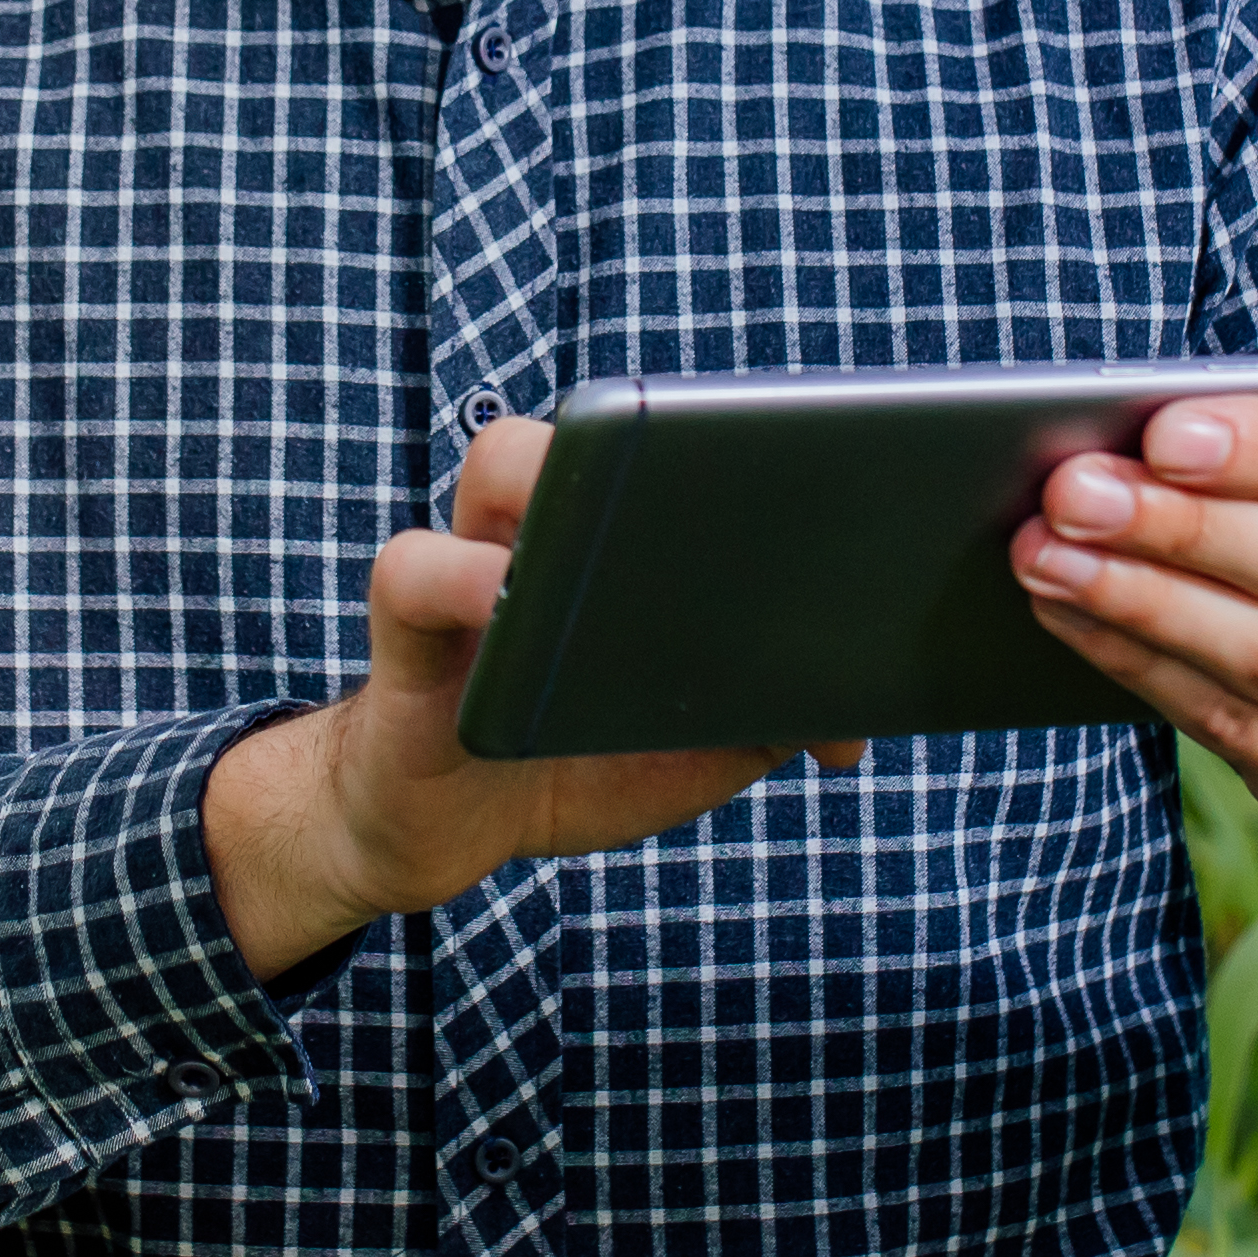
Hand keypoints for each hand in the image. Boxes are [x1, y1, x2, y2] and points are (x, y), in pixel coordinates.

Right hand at [205, 413, 855, 980]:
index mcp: (616, 543)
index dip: (735, 445)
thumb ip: (768, 722)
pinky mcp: (407, 631)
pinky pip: (413, 570)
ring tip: (610, 530)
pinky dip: (461, 575)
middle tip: (719, 472)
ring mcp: (470, 569)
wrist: (453, 830)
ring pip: (498, 460)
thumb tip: (849, 733)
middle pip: (588, 426)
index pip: (672, 455)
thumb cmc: (576, 765)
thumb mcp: (690, 751)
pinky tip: (509, 607)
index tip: (806, 466)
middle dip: (653, 434)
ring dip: (557, 478)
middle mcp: (545, 532)